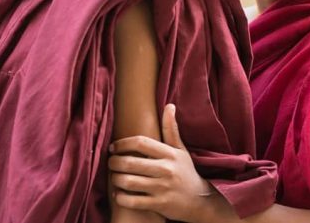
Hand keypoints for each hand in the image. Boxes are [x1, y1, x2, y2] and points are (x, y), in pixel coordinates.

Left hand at [109, 105, 213, 221]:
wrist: (199, 200)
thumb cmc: (185, 172)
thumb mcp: (181, 150)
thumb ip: (171, 129)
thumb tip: (169, 105)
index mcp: (170, 153)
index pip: (141, 142)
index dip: (122, 143)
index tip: (113, 147)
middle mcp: (166, 169)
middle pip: (131, 163)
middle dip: (114, 162)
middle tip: (110, 162)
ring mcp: (162, 188)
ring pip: (129, 182)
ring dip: (115, 179)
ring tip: (114, 177)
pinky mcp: (159, 205)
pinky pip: (132, 202)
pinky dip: (120, 198)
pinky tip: (118, 194)